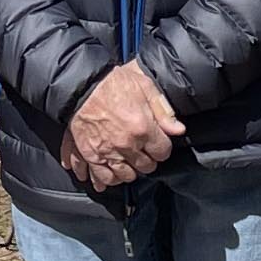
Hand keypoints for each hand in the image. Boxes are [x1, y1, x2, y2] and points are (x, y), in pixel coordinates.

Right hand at [63, 63, 184, 193]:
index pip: (162, 153)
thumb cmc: (112, 82)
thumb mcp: (144, 86)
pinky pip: (102, 176)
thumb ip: (163, 110)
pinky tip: (111, 174)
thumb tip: (179, 130)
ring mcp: (107, 151)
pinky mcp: (90, 154)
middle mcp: (126, 145)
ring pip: (125, 176)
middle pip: (146, 167)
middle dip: (148, 160)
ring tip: (129, 163)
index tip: (158, 144)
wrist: (81, 84)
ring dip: (130, 171)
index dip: (162, 148)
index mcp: (143, 128)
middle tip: (144, 152)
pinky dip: (107, 179)